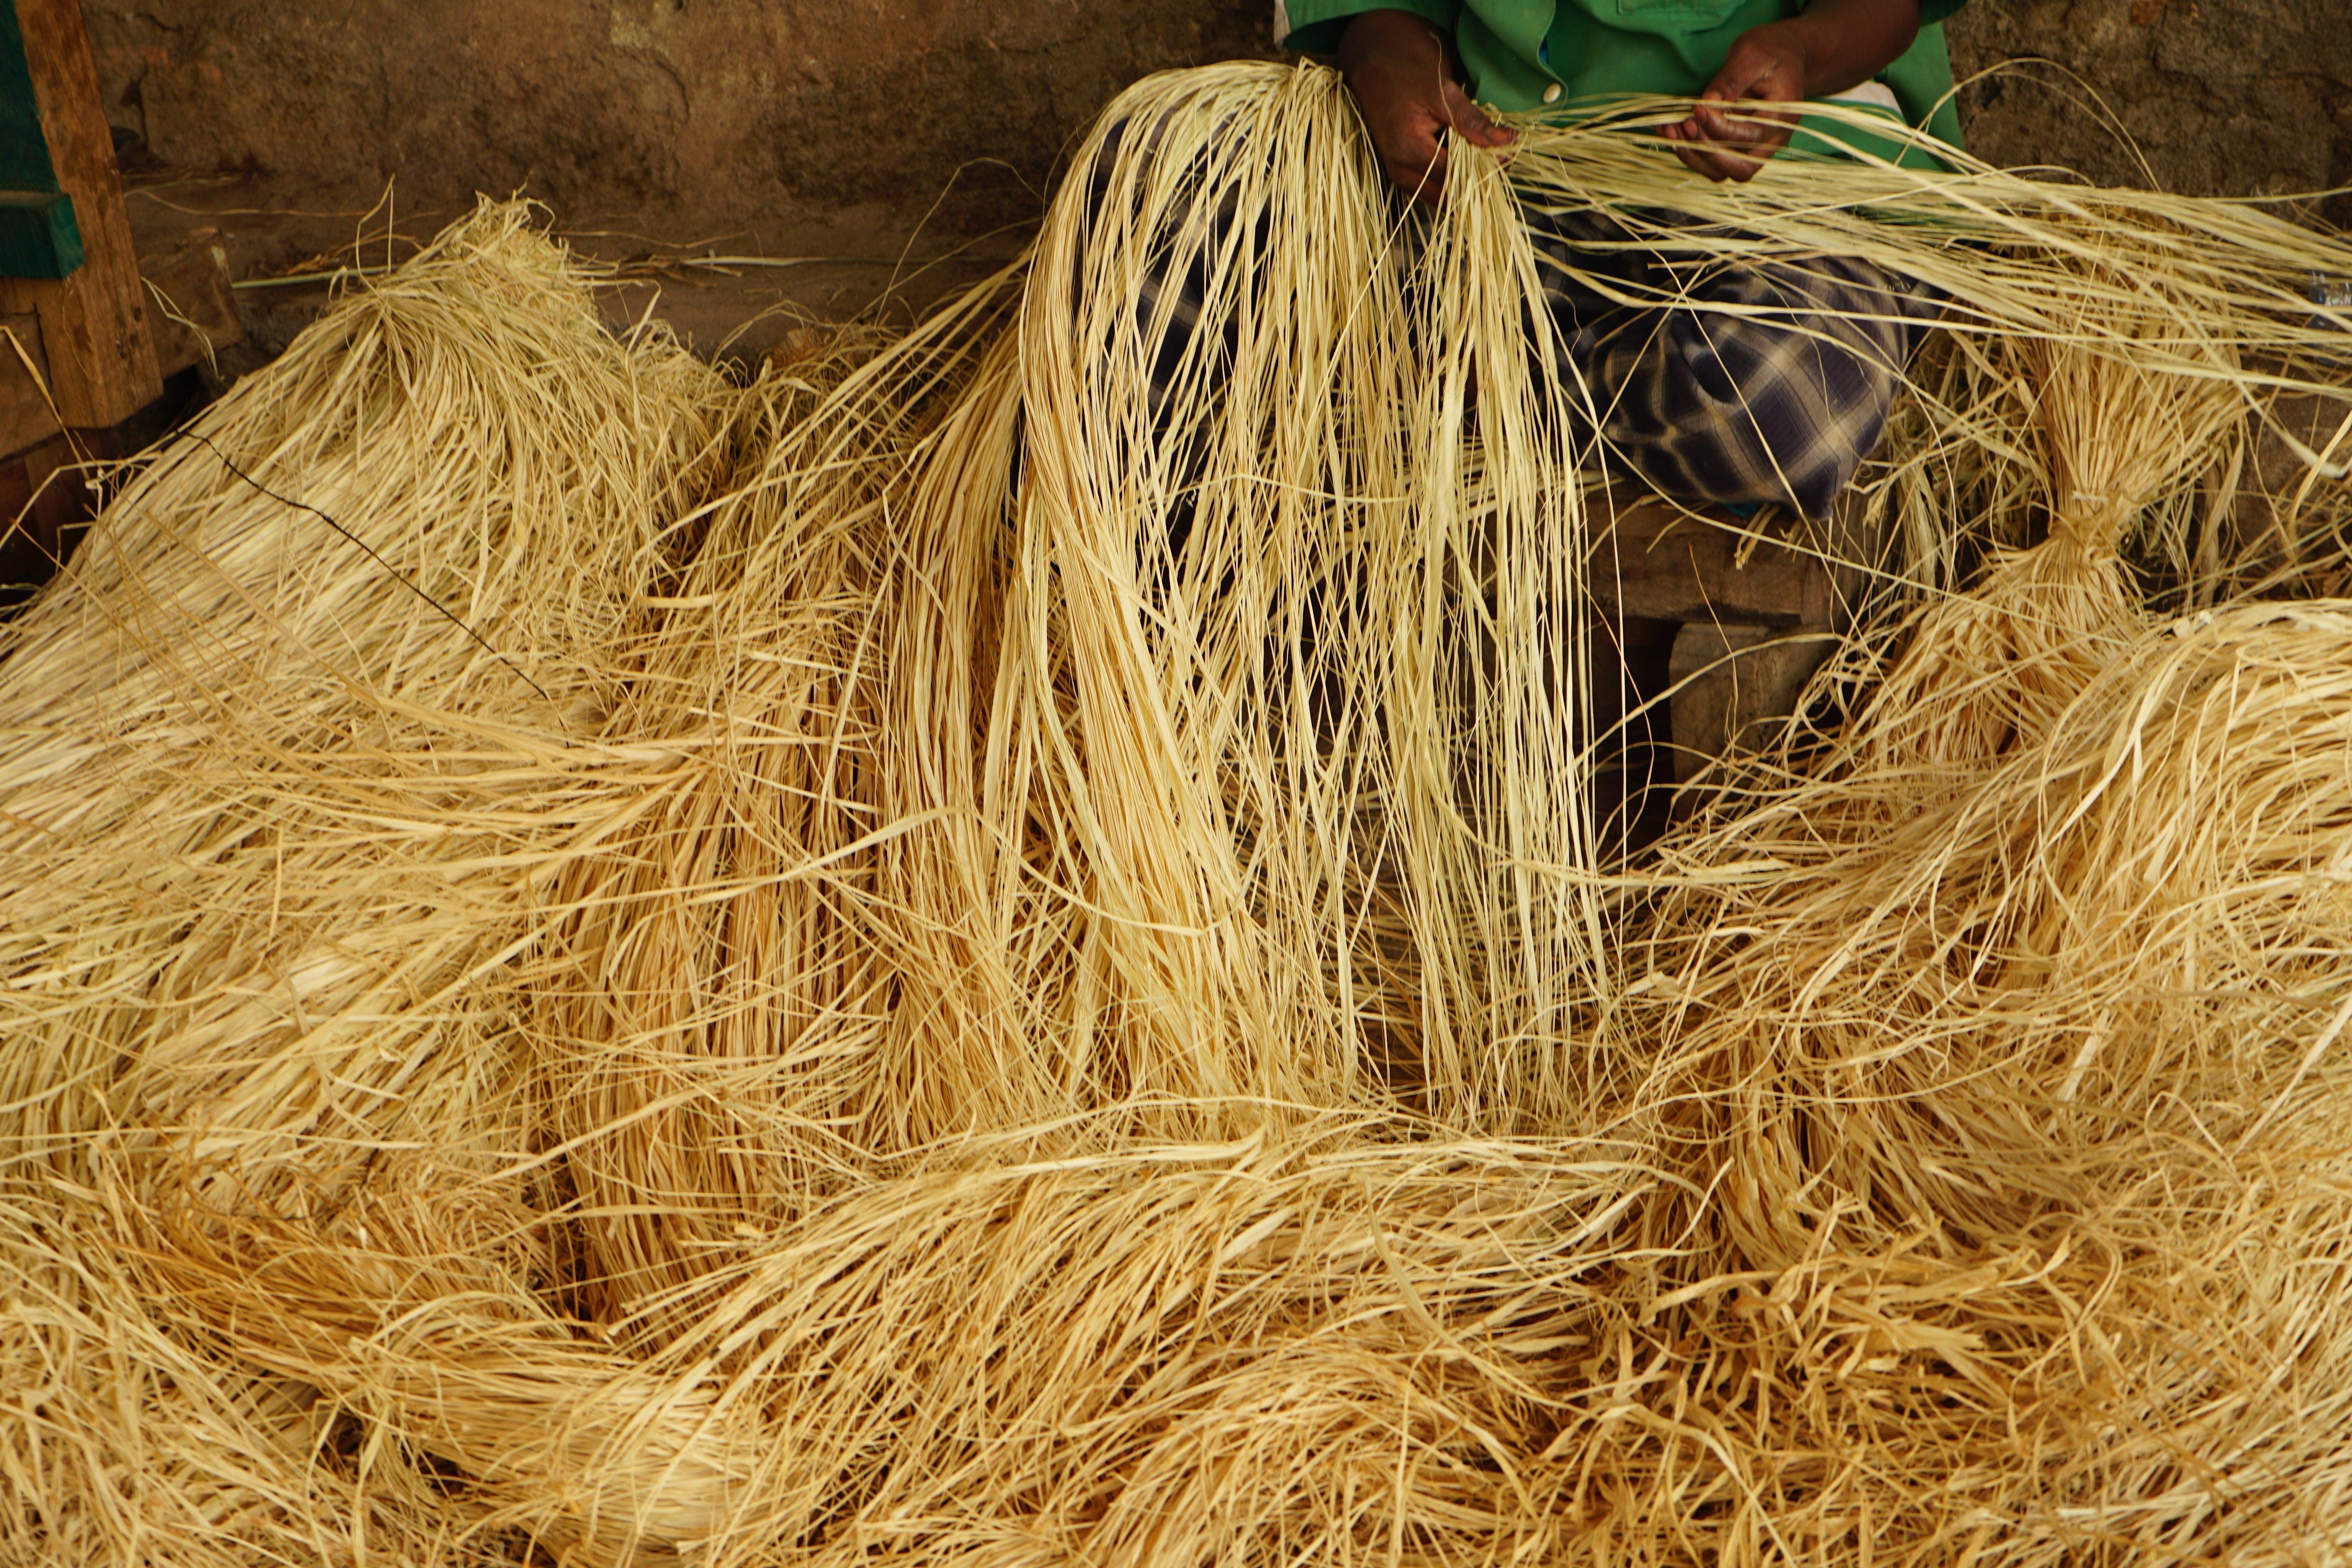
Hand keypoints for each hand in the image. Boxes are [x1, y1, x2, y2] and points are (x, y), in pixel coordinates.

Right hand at [1339, 9, 1514, 203]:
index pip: (1453, 175)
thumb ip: (1472, 120)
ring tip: (1485, 158)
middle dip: (1477, 182)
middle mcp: (1400, 170)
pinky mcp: (1403, 174)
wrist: (1377, 70)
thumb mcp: (1443, 92)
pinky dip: (1452, 179)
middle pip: (1447, 194)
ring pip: (1440, 197)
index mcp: (1408, 149)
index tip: (1507, 153)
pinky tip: (1466, 160)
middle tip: (1500, 158)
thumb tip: (1505, 140)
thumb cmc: (1407, 76)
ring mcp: (1399, 176)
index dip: (1483, 168)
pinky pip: (1433, 189)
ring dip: (1465, 183)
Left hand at [1660, 27, 1806, 181]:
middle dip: (1705, 151)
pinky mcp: (1736, 146)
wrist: (1784, 55)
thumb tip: (1707, 104)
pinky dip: (1689, 150)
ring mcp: (1753, 147)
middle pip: (1738, 168)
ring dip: (1692, 155)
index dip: (1717, 127)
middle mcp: (1770, 141)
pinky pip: (1711, 160)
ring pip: (1721, 171)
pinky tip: (1669, 131)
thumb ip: (1731, 80)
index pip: (1746, 137)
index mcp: (1780, 118)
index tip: (1697, 109)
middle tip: (1683, 125)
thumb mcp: (1751, 55)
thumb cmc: (1771, 52)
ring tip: (1669, 129)